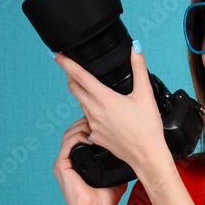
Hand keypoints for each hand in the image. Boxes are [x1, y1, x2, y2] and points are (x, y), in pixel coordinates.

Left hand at [52, 41, 169, 176]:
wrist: (147, 156)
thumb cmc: (148, 128)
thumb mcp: (145, 94)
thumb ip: (139, 67)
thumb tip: (136, 48)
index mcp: (105, 99)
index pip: (79, 76)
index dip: (66, 63)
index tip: (56, 55)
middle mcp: (95, 112)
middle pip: (74, 89)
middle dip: (70, 76)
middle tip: (70, 68)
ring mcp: (93, 126)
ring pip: (82, 104)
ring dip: (83, 94)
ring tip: (92, 89)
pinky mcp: (95, 136)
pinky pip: (89, 120)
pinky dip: (93, 112)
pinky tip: (105, 113)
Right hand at [53, 117, 127, 204]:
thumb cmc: (105, 200)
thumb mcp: (116, 176)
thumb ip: (119, 164)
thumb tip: (133, 154)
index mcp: (80, 161)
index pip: (82, 137)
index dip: (91, 126)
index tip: (105, 121)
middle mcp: (70, 160)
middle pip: (74, 132)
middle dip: (86, 122)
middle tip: (99, 119)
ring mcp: (64, 163)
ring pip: (69, 135)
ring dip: (81, 126)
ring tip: (94, 125)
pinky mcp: (60, 166)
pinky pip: (66, 144)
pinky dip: (77, 137)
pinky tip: (89, 137)